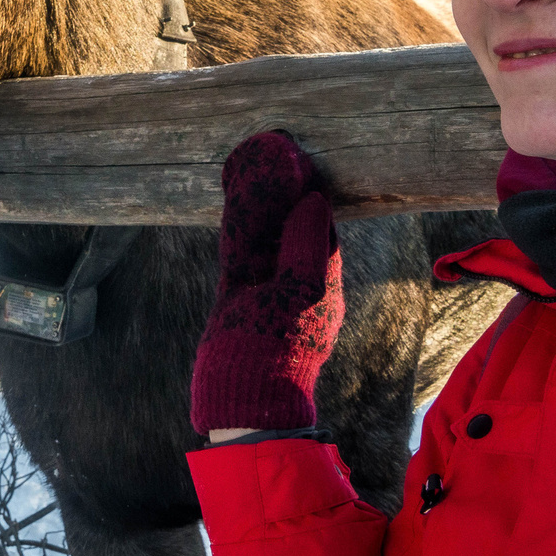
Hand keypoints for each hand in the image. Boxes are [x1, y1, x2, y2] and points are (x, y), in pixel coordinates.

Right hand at [189, 131, 343, 435]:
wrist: (241, 401)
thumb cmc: (277, 351)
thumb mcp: (299, 294)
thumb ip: (306, 246)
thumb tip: (314, 202)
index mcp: (323, 284)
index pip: (321, 229)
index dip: (311, 196)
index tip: (301, 163)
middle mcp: (296, 283)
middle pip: (290, 228)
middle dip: (283, 196)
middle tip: (273, 155)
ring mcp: (265, 290)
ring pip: (262, 236)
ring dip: (257, 205)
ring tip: (250, 166)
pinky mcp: (236, 297)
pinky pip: (239, 251)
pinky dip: (237, 223)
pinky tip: (231, 198)